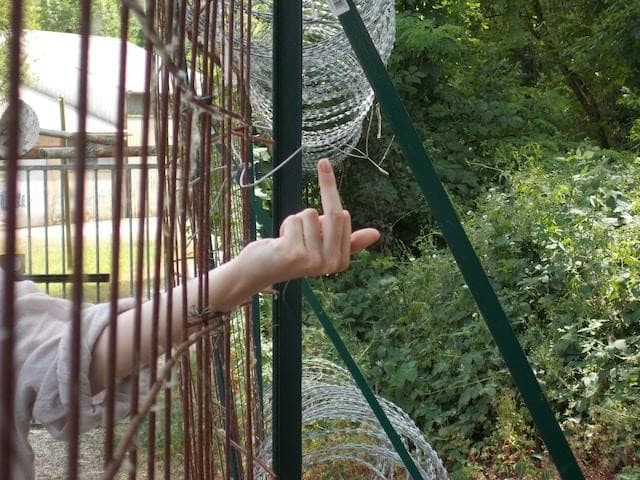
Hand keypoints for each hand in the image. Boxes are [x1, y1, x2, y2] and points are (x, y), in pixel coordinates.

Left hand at [237, 158, 379, 286]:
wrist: (257, 271)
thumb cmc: (291, 254)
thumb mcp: (321, 245)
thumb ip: (347, 239)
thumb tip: (376, 234)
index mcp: (341, 261)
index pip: (344, 216)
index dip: (327, 202)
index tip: (317, 200)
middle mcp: (330, 264)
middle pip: (335, 213)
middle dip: (313, 212)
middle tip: (298, 232)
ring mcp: (314, 260)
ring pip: (310, 214)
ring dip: (295, 222)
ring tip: (288, 241)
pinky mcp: (296, 254)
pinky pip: (296, 219)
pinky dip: (285, 225)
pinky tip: (279, 244)